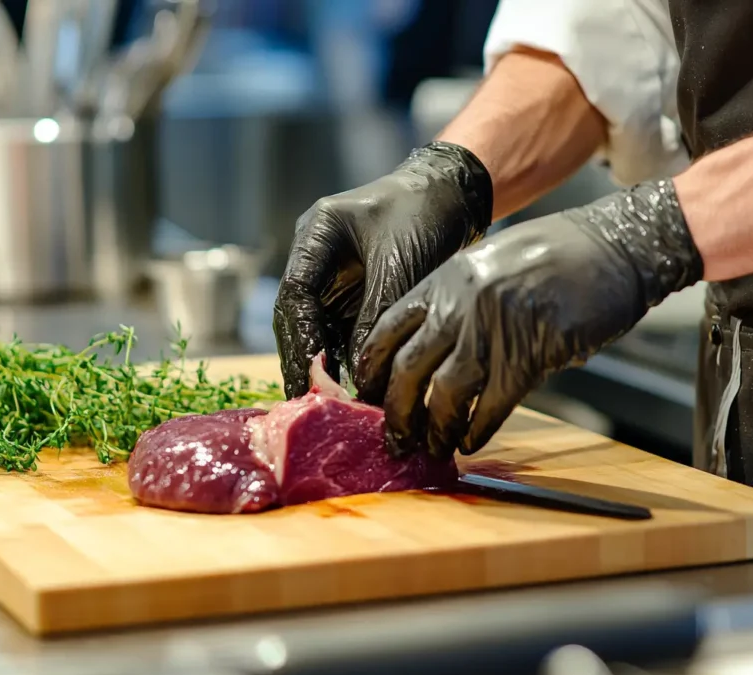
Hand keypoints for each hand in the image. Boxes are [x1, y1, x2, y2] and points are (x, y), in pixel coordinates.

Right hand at [273, 142, 493, 398]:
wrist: (457, 192)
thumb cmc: (427, 213)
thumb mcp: (400, 263)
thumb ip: (376, 315)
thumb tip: (359, 373)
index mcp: (317, 234)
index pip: (295, 294)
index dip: (298, 338)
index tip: (308, 374)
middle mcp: (317, 258)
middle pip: (297, 316)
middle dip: (304, 358)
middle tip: (309, 400)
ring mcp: (334, 277)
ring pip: (317, 329)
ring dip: (324, 364)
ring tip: (330, 403)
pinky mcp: (354, 294)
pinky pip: (341, 332)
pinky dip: (345, 359)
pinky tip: (352, 388)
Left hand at [355, 179, 703, 458]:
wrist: (614, 245)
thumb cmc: (555, 253)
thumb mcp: (488, 263)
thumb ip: (455, 300)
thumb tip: (431, 348)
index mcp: (446, 278)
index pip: (389, 326)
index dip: (373, 366)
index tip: (366, 392)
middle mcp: (462, 303)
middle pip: (409, 367)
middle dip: (395, 411)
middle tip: (393, 438)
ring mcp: (495, 329)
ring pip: (446, 394)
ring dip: (435, 429)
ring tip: (431, 449)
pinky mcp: (533, 354)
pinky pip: (493, 405)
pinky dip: (478, 429)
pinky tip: (470, 442)